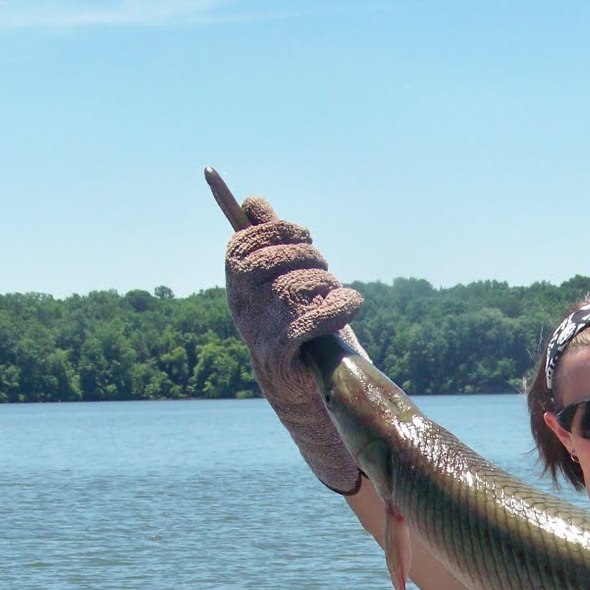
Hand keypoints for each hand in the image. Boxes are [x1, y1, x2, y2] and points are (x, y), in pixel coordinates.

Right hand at [224, 195, 364, 493]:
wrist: (306, 387)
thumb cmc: (300, 326)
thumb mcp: (284, 280)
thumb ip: (271, 241)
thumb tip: (253, 202)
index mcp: (237, 285)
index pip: (244, 242)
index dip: (278, 231)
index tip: (304, 236)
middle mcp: (240, 307)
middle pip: (272, 261)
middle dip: (309, 257)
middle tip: (326, 271)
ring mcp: (258, 333)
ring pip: (295, 288)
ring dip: (327, 285)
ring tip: (337, 296)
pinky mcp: (282, 356)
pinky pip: (310, 321)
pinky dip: (339, 306)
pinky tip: (352, 303)